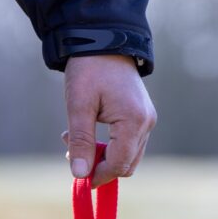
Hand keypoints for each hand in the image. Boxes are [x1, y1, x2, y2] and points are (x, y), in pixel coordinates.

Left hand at [61, 54, 156, 188]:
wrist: (104, 40)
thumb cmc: (89, 70)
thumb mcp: (79, 106)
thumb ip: (81, 142)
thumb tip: (80, 175)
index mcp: (134, 121)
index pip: (119, 164)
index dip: (98, 176)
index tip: (77, 178)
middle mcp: (146, 123)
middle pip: (126, 165)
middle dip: (99, 166)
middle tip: (71, 151)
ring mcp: (147, 120)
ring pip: (128, 156)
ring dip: (102, 156)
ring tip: (74, 139)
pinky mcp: (142, 117)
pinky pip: (128, 143)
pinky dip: (109, 146)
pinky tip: (88, 132)